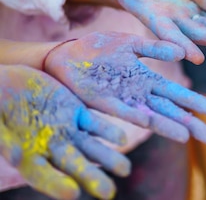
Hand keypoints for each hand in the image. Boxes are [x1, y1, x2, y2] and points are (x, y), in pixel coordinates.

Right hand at [0, 65, 129, 199]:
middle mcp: (51, 148)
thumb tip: (18, 156)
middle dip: (92, 178)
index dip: (56, 185)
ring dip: (108, 157)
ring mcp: (66, 130)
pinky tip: (122, 138)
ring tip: (125, 169)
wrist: (6, 84)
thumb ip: (4, 140)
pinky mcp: (76, 111)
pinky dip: (107, 130)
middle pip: (74, 166)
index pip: (43, 176)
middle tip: (109, 193)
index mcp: (28, 157)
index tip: (72, 194)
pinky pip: (94, 123)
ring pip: (91, 147)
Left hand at [44, 32, 205, 143]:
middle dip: (190, 122)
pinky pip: (125, 112)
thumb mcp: (132, 44)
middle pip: (169, 110)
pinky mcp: (104, 102)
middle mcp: (139, 93)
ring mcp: (123, 100)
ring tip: (187, 137)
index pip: (176, 94)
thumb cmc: (98, 49)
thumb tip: (182, 52)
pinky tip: (149, 123)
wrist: (66, 54)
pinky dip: (139, 119)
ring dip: (168, 126)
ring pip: (151, 116)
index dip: (193, 103)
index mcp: (147, 79)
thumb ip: (155, 48)